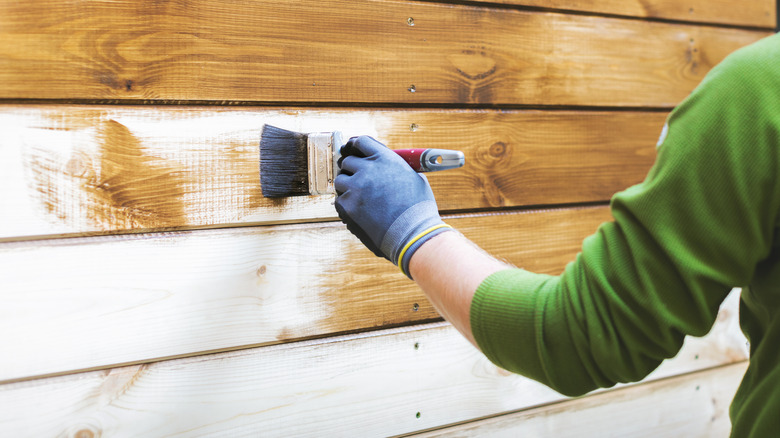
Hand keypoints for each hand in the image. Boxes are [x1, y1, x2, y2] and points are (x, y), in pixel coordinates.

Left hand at [334, 136, 451, 277]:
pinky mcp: (348, 205)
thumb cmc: (418, 209)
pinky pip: (339, 200)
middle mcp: (368, 169)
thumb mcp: (414, 178)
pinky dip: (347, 204)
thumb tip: (386, 166)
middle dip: (352, 170)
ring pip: (340, 180)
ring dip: (347, 187)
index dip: (355, 146)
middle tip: (358, 180)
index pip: (361, 142)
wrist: (413, 233)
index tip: (352, 150)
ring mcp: (355, 187)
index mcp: (385, 158)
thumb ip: (395, 168)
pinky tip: (360, 211)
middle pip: (347, 161)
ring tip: (361, 198)